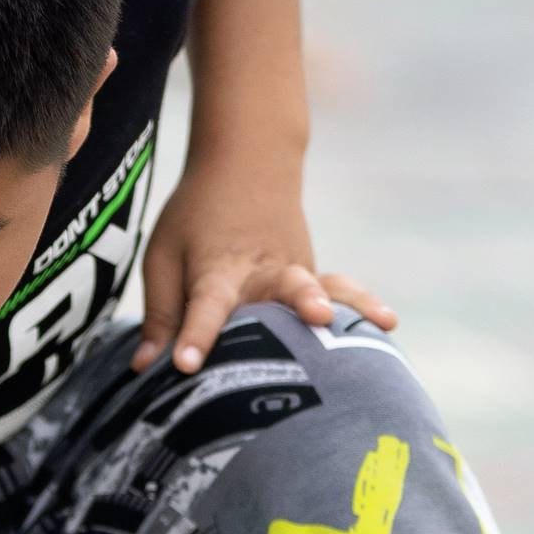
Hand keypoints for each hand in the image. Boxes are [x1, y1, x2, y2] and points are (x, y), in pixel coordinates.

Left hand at [132, 157, 394, 374]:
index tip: (184, 366)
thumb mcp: (163, 257)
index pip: (205, 304)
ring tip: (374, 322)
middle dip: (298, 305)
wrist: (247, 164)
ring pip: (323, 287)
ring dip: (344, 305)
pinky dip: (365, 305)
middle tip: (316, 318)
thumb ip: (161, 314)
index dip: (195, 335)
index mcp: (216, 269)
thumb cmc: (197, 218)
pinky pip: (342, 291)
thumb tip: (144, 369)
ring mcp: (296, 271)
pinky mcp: (316, 276)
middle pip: (281, 288)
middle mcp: (261, 271)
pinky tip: (388, 324)